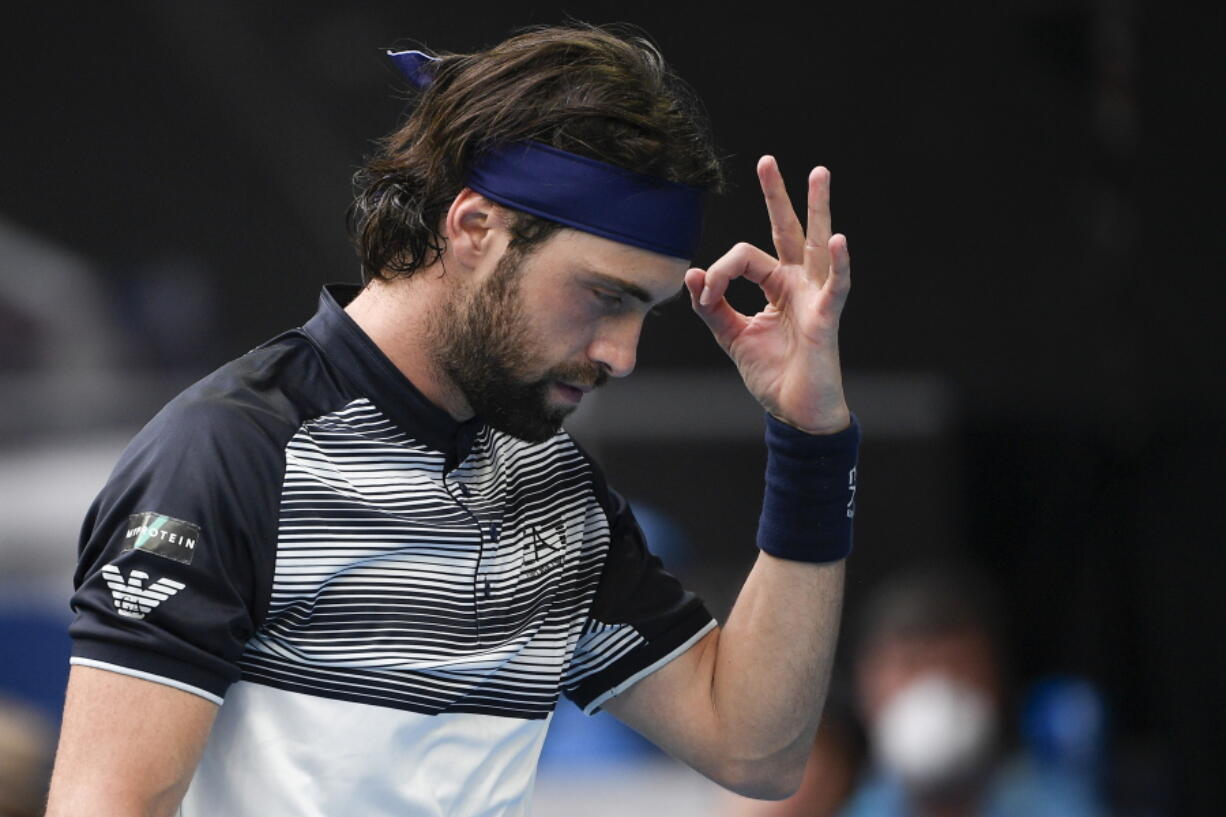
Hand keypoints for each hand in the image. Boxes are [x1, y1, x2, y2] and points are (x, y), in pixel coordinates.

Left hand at [685, 156, 851, 433]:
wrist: (794, 411)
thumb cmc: (772, 373)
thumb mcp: (731, 336)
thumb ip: (712, 306)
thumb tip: (692, 273)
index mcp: (776, 285)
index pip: (743, 258)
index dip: (719, 273)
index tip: (705, 295)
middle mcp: (798, 283)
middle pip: (787, 230)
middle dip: (777, 195)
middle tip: (767, 161)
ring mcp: (815, 296)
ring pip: (816, 244)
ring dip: (818, 209)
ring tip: (819, 173)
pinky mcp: (827, 317)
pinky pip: (836, 285)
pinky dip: (839, 263)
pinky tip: (838, 239)